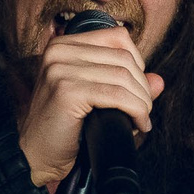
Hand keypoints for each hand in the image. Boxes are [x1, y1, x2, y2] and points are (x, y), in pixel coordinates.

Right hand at [18, 23, 162, 189]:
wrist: (34, 157)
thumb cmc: (63, 129)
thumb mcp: (94, 99)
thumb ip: (124, 85)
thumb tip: (159, 81)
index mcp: (63, 45)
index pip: (117, 37)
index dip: (138, 63)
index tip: (138, 89)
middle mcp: (59, 51)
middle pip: (123, 57)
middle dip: (142, 87)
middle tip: (143, 111)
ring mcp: (60, 69)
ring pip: (123, 76)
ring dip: (141, 101)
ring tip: (141, 120)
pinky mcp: (67, 91)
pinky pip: (117, 95)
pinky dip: (135, 111)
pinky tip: (137, 124)